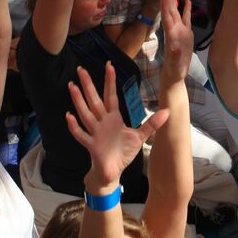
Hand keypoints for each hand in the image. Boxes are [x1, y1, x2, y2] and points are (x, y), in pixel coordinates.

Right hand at [67, 64, 167, 186]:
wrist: (113, 171)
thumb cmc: (123, 152)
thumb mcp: (140, 136)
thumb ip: (152, 124)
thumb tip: (167, 112)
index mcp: (113, 118)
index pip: (110, 95)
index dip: (110, 81)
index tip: (109, 65)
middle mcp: (102, 122)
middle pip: (94, 100)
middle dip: (88, 85)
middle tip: (80, 69)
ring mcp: (95, 132)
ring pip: (85, 113)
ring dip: (79, 101)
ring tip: (72, 86)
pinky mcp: (91, 145)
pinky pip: (81, 134)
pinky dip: (74, 126)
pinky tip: (69, 116)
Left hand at [158, 0, 193, 85]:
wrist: (175, 73)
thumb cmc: (174, 69)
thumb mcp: (175, 62)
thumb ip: (175, 54)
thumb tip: (174, 46)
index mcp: (171, 34)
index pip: (167, 15)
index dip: (165, 2)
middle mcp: (174, 29)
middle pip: (169, 9)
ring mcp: (180, 30)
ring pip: (176, 11)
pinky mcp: (186, 33)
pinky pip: (186, 17)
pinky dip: (186, 8)